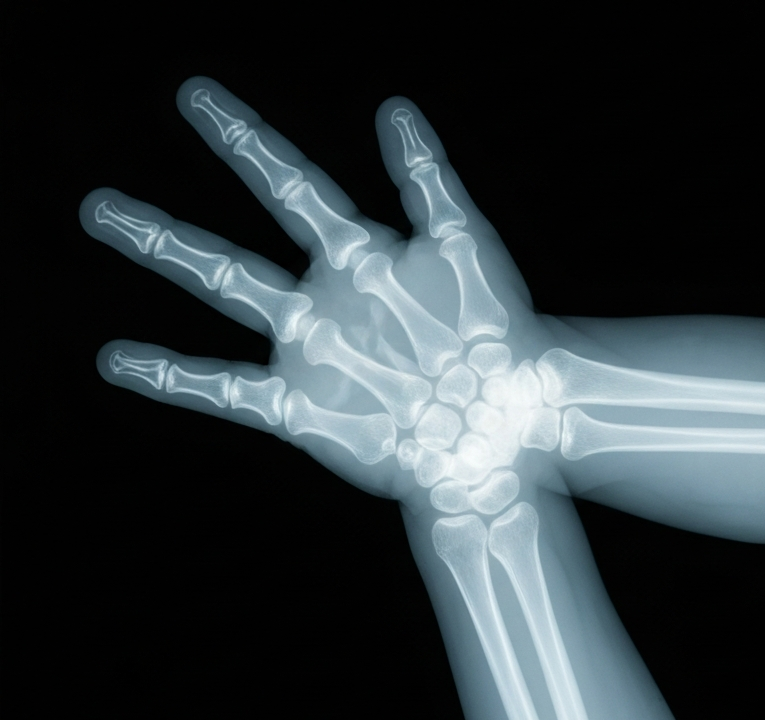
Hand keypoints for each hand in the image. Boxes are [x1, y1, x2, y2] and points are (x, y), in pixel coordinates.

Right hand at [83, 77, 560, 514]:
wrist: (505, 418)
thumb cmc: (501, 333)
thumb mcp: (468, 244)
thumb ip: (427, 181)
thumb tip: (394, 109)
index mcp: (361, 255)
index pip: (290, 186)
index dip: (244, 142)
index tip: (197, 99)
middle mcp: (324, 297)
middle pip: (235, 252)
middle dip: (168, 228)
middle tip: (103, 200)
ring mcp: (310, 350)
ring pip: (225, 299)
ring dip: (165, 265)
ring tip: (110, 236)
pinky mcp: (303, 407)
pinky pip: (227, 391)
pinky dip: (175, 379)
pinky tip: (121, 362)